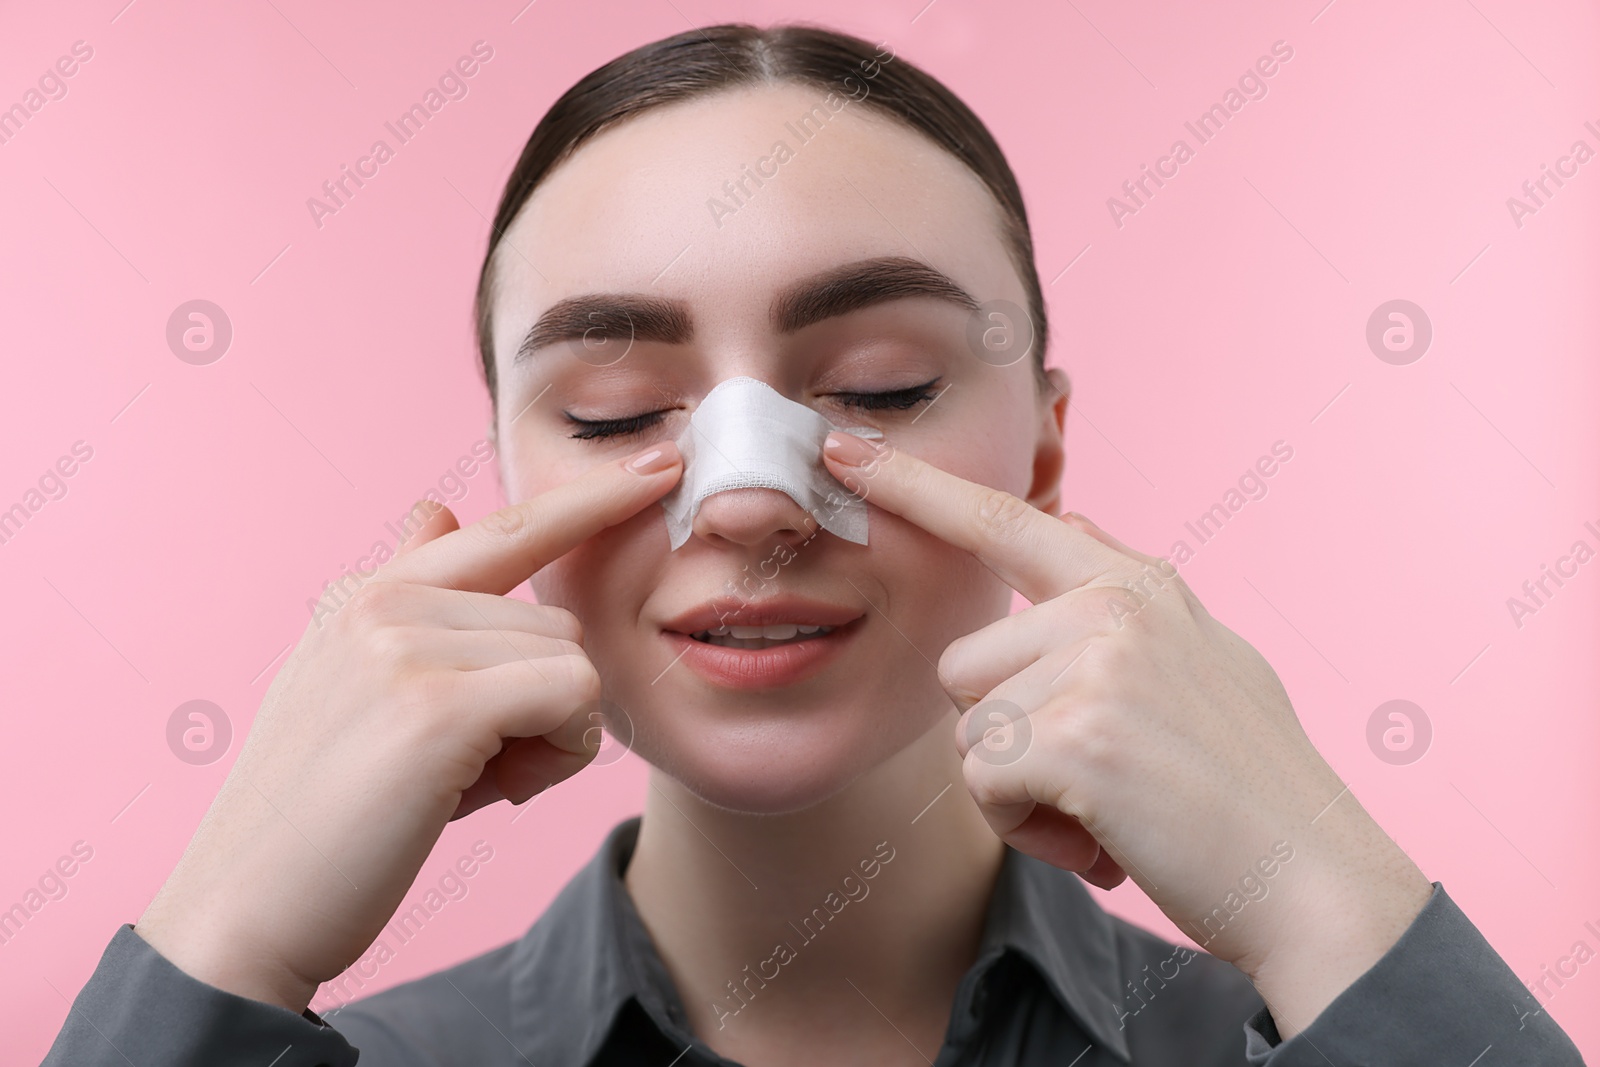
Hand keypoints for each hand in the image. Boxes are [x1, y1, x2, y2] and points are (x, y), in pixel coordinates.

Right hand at [134, 442, 682, 1013]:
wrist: (245, 911)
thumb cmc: (324, 814)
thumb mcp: (360, 689)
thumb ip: (414, 601)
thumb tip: (434, 509)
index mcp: (372, 595)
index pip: (508, 527)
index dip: (594, 497)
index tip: (664, 462)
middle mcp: (387, 601)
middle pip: (558, 624)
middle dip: (541, 706)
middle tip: (469, 770)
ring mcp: (407, 644)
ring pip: (572, 663)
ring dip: (548, 738)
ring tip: (462, 785)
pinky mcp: (437, 704)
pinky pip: (576, 699)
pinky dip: (559, 755)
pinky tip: (496, 794)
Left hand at [823, 432, 1431, 1036]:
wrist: (1316, 882)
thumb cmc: (1251, 786)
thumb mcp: (1203, 655)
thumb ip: (1124, 593)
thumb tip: (1072, 518)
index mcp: (1136, 585)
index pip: (1005, 520)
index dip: (915, 486)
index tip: (837, 450)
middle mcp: (1112, 607)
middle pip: (965, 667)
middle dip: (1010, 738)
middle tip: (1100, 778)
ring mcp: (1095, 665)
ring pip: (969, 732)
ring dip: (1020, 790)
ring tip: (1110, 808)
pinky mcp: (1076, 735)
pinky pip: (984, 784)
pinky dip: (1029, 829)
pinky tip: (1103, 837)